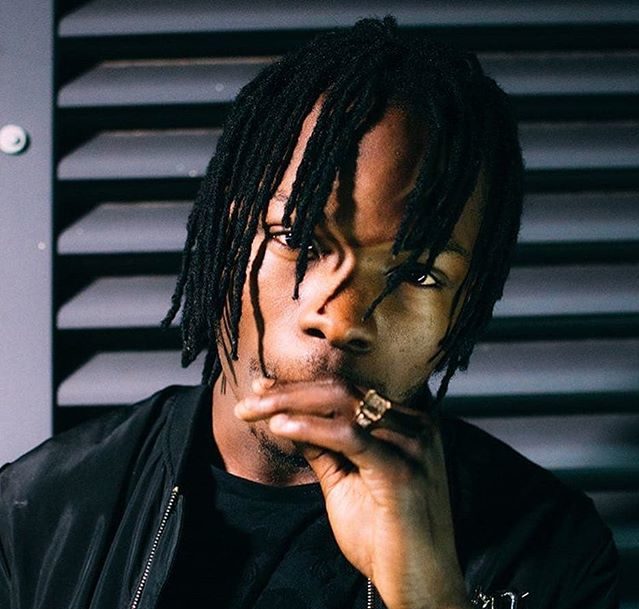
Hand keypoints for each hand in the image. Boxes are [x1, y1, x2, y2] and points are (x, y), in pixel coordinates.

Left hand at [235, 378, 470, 608]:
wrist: (421, 583)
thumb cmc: (384, 535)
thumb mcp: (344, 481)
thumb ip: (322, 448)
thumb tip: (287, 418)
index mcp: (405, 423)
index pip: (345, 390)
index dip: (300, 386)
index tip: (262, 389)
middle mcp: (413, 424)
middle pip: (341, 389)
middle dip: (288, 391)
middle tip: (249, 400)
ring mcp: (411, 443)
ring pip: (342, 403)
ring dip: (291, 403)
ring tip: (254, 411)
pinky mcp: (401, 468)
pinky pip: (348, 436)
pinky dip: (310, 427)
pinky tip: (280, 427)